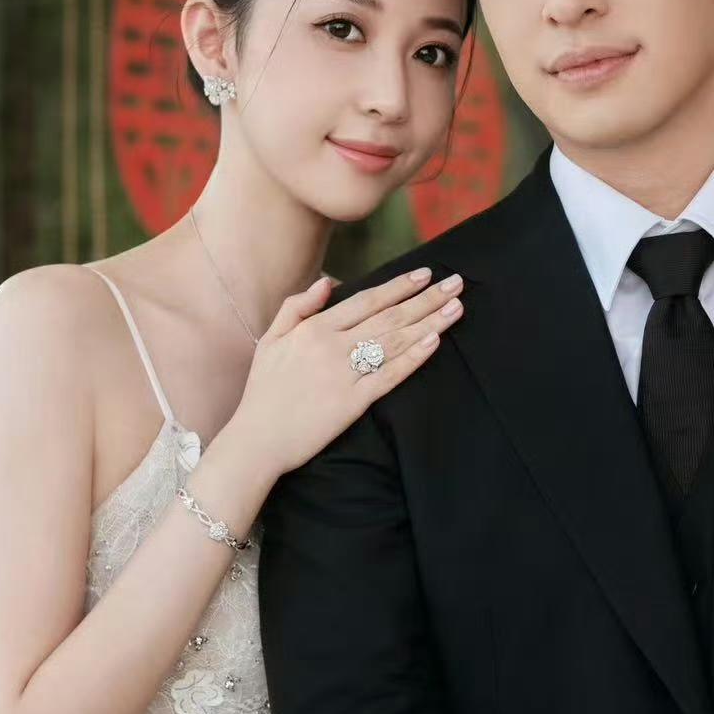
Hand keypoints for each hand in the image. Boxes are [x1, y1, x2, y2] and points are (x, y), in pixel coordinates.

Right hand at [228, 267, 462, 478]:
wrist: (257, 439)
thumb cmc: (263, 391)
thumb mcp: (270, 340)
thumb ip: (297, 307)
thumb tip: (327, 282)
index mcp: (314, 328)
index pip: (367, 300)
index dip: (399, 286)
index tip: (425, 274)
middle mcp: (332, 346)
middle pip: (389, 317)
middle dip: (426, 299)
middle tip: (456, 284)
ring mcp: (344, 374)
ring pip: (395, 342)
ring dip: (429, 323)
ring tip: (455, 308)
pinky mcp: (353, 402)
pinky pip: (389, 376)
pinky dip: (413, 359)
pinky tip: (434, 343)